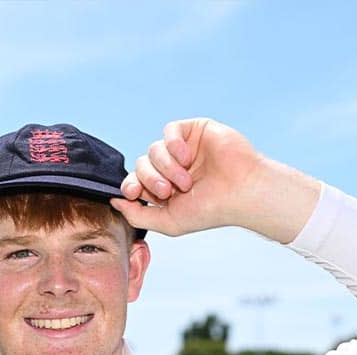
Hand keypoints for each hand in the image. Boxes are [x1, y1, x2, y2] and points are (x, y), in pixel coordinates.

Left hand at [111, 118, 319, 242]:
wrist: (242, 193)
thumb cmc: (211, 210)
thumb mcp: (169, 222)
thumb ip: (138, 215)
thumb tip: (114, 202)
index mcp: (163, 188)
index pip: (134, 182)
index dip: (131, 186)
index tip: (136, 194)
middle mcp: (170, 167)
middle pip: (141, 165)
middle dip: (150, 179)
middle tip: (169, 191)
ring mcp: (182, 148)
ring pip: (153, 149)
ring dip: (165, 167)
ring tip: (186, 181)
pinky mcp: (194, 131)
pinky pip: (169, 130)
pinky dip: (173, 143)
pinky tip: (186, 157)